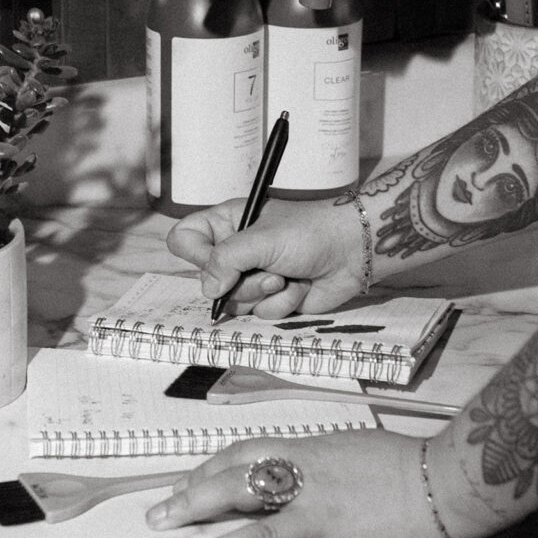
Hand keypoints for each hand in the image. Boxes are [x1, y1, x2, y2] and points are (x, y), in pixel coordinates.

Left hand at [146, 431, 451, 537]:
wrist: (445, 481)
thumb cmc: (403, 460)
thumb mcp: (349, 445)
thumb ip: (315, 457)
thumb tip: (289, 466)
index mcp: (308, 453)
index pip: (245, 454)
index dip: (209, 468)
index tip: (185, 481)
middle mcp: (308, 484)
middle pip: (239, 487)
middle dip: (195, 501)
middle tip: (161, 516)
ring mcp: (324, 522)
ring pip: (261, 534)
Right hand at [166, 196, 364, 317]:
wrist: (353, 251)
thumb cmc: (309, 232)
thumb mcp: (261, 239)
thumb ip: (225, 260)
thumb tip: (208, 289)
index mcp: (228, 223)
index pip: (184, 239)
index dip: (193, 254)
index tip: (214, 261)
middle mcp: (236, 251)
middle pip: (209, 281)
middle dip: (241, 281)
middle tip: (268, 269)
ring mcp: (253, 276)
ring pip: (234, 302)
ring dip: (263, 292)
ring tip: (287, 276)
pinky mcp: (272, 298)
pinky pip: (261, 313)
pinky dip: (283, 302)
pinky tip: (300, 286)